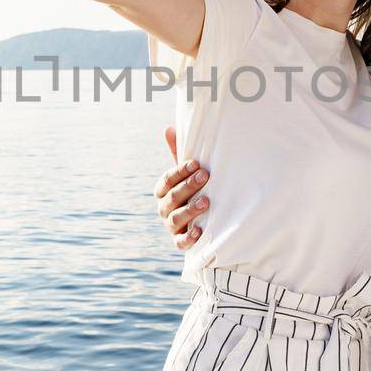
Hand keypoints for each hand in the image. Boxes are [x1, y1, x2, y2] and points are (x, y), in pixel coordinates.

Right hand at [154, 126, 209, 250]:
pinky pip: (180, 242)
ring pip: (175, 218)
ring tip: (206, 201)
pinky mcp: (179, 242)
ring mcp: (171, 226)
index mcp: (163, 190)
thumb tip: (169, 127)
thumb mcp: (187, 173)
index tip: (195, 163)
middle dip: (188, 186)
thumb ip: (178, 153)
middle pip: (172, 197)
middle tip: (205, 176)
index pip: (167, 179)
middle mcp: (164, 207)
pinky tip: (200, 231)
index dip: (180, 171)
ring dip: (190, 209)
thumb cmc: (194, 190)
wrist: (201, 221)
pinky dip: (188, 238)